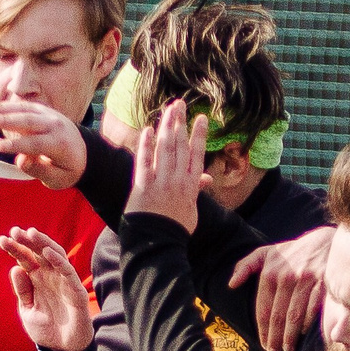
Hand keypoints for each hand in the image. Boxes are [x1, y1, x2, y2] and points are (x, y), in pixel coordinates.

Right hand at [0, 98, 86, 189]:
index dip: (16, 145)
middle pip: (30, 121)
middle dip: (9, 120)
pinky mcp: (44, 111)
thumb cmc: (67, 170)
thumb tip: (20, 161)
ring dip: (4, 108)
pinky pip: (25, 106)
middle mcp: (56, 126)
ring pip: (25, 110)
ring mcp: (51, 116)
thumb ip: (39, 171)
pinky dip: (8, 105)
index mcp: (60, 144)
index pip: (36, 144)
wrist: (84, 153)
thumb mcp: (58, 179)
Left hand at [0, 226, 94, 350]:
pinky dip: (58, 261)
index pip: (26, 259)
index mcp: (37, 280)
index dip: (15, 248)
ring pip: (55, 256)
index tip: (2, 240)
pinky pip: (68, 272)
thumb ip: (22, 291)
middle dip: (28, 240)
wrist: (62, 350)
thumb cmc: (46, 329)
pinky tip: (46, 253)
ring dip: (43, 244)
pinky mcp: (76, 290)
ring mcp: (63, 282)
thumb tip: (15, 268)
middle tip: (15, 231)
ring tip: (31, 234)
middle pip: (39, 252)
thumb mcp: (27, 310)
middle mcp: (50, 277)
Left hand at [127, 100, 208, 232]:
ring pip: (165, 149)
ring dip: (167, 127)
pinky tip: (148, 130)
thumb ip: (197, 191)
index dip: (199, 134)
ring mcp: (160, 183)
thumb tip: (206, 179)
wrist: (158, 245)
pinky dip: (146, 145)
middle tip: (180, 104)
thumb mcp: (192, 211)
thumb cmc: (175, 230)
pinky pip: (144, 162)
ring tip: (168, 110)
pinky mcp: (143, 187)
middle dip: (181, 123)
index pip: (197, 155)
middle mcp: (178, 181)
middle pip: (180, 146)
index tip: (201, 118)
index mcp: (191, 186)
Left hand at [232, 225, 334, 350]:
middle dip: (275, 338)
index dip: (262, 330)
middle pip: (278, 315)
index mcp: (271, 272)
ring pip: (295, 315)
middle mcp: (286, 276)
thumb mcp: (267, 252)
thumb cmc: (294, 250)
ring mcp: (306, 279)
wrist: (327, 240)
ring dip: (290, 335)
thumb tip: (232, 284)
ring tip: (287, 348)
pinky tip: (304, 334)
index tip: (263, 345)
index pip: (263, 308)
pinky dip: (308, 322)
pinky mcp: (324, 281)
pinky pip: (314, 307)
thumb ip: (247, 266)